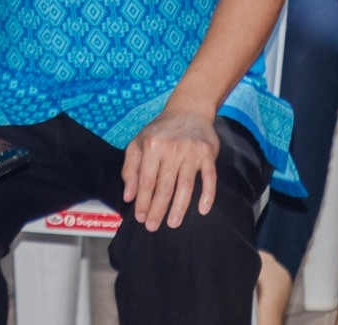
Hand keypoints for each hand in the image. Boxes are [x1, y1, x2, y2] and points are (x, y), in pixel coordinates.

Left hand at [121, 108, 220, 229]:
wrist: (188, 111)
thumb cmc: (160, 131)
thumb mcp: (138, 142)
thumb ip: (130, 168)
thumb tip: (128, 196)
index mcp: (152, 145)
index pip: (146, 180)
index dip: (142, 201)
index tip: (140, 217)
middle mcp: (171, 148)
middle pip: (164, 186)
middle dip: (158, 209)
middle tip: (153, 226)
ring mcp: (191, 151)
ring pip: (185, 185)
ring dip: (179, 207)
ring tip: (173, 223)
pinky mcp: (208, 154)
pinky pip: (209, 178)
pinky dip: (207, 195)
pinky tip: (202, 210)